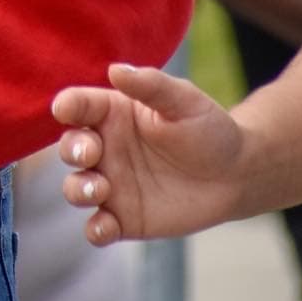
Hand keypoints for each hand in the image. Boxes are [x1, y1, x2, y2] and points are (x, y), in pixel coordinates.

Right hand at [55, 63, 246, 244]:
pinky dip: (95, 230)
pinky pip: (98, 227)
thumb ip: (151, 85)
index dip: (67, 106)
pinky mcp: (124, 218)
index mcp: (112, 113)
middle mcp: (105, 148)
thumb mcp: (183, 100)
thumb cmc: (208, 128)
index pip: (78, 106)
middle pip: (70, 148)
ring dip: (78, 189)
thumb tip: (116, 69)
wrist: (237, 174)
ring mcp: (112, 185)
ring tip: (99, 189)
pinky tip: (105, 227)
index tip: (65, 110)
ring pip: (76, 188)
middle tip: (89, 153)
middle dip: (71, 149)